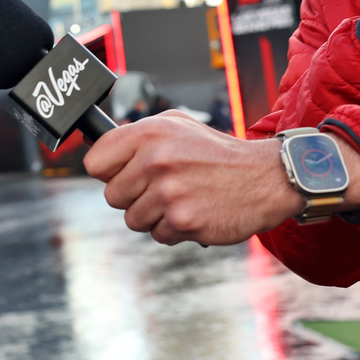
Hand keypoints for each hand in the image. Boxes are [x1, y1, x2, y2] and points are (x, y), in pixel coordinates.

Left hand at [83, 111, 304, 245]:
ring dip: (153, 215)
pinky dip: (173, 229)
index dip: (107, 172)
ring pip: (132, 219)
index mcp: (149, 133)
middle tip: (160, 188)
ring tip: (180, 198)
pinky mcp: (183, 221)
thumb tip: (98, 148)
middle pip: (111, 195)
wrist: (264, 178)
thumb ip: (138, 134)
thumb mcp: (177, 125)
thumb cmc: (216, 152)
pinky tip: (193, 211)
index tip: (121, 174)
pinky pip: (157, 234)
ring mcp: (169, 192)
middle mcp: (156, 160)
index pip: (95, 162)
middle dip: (133, 196)